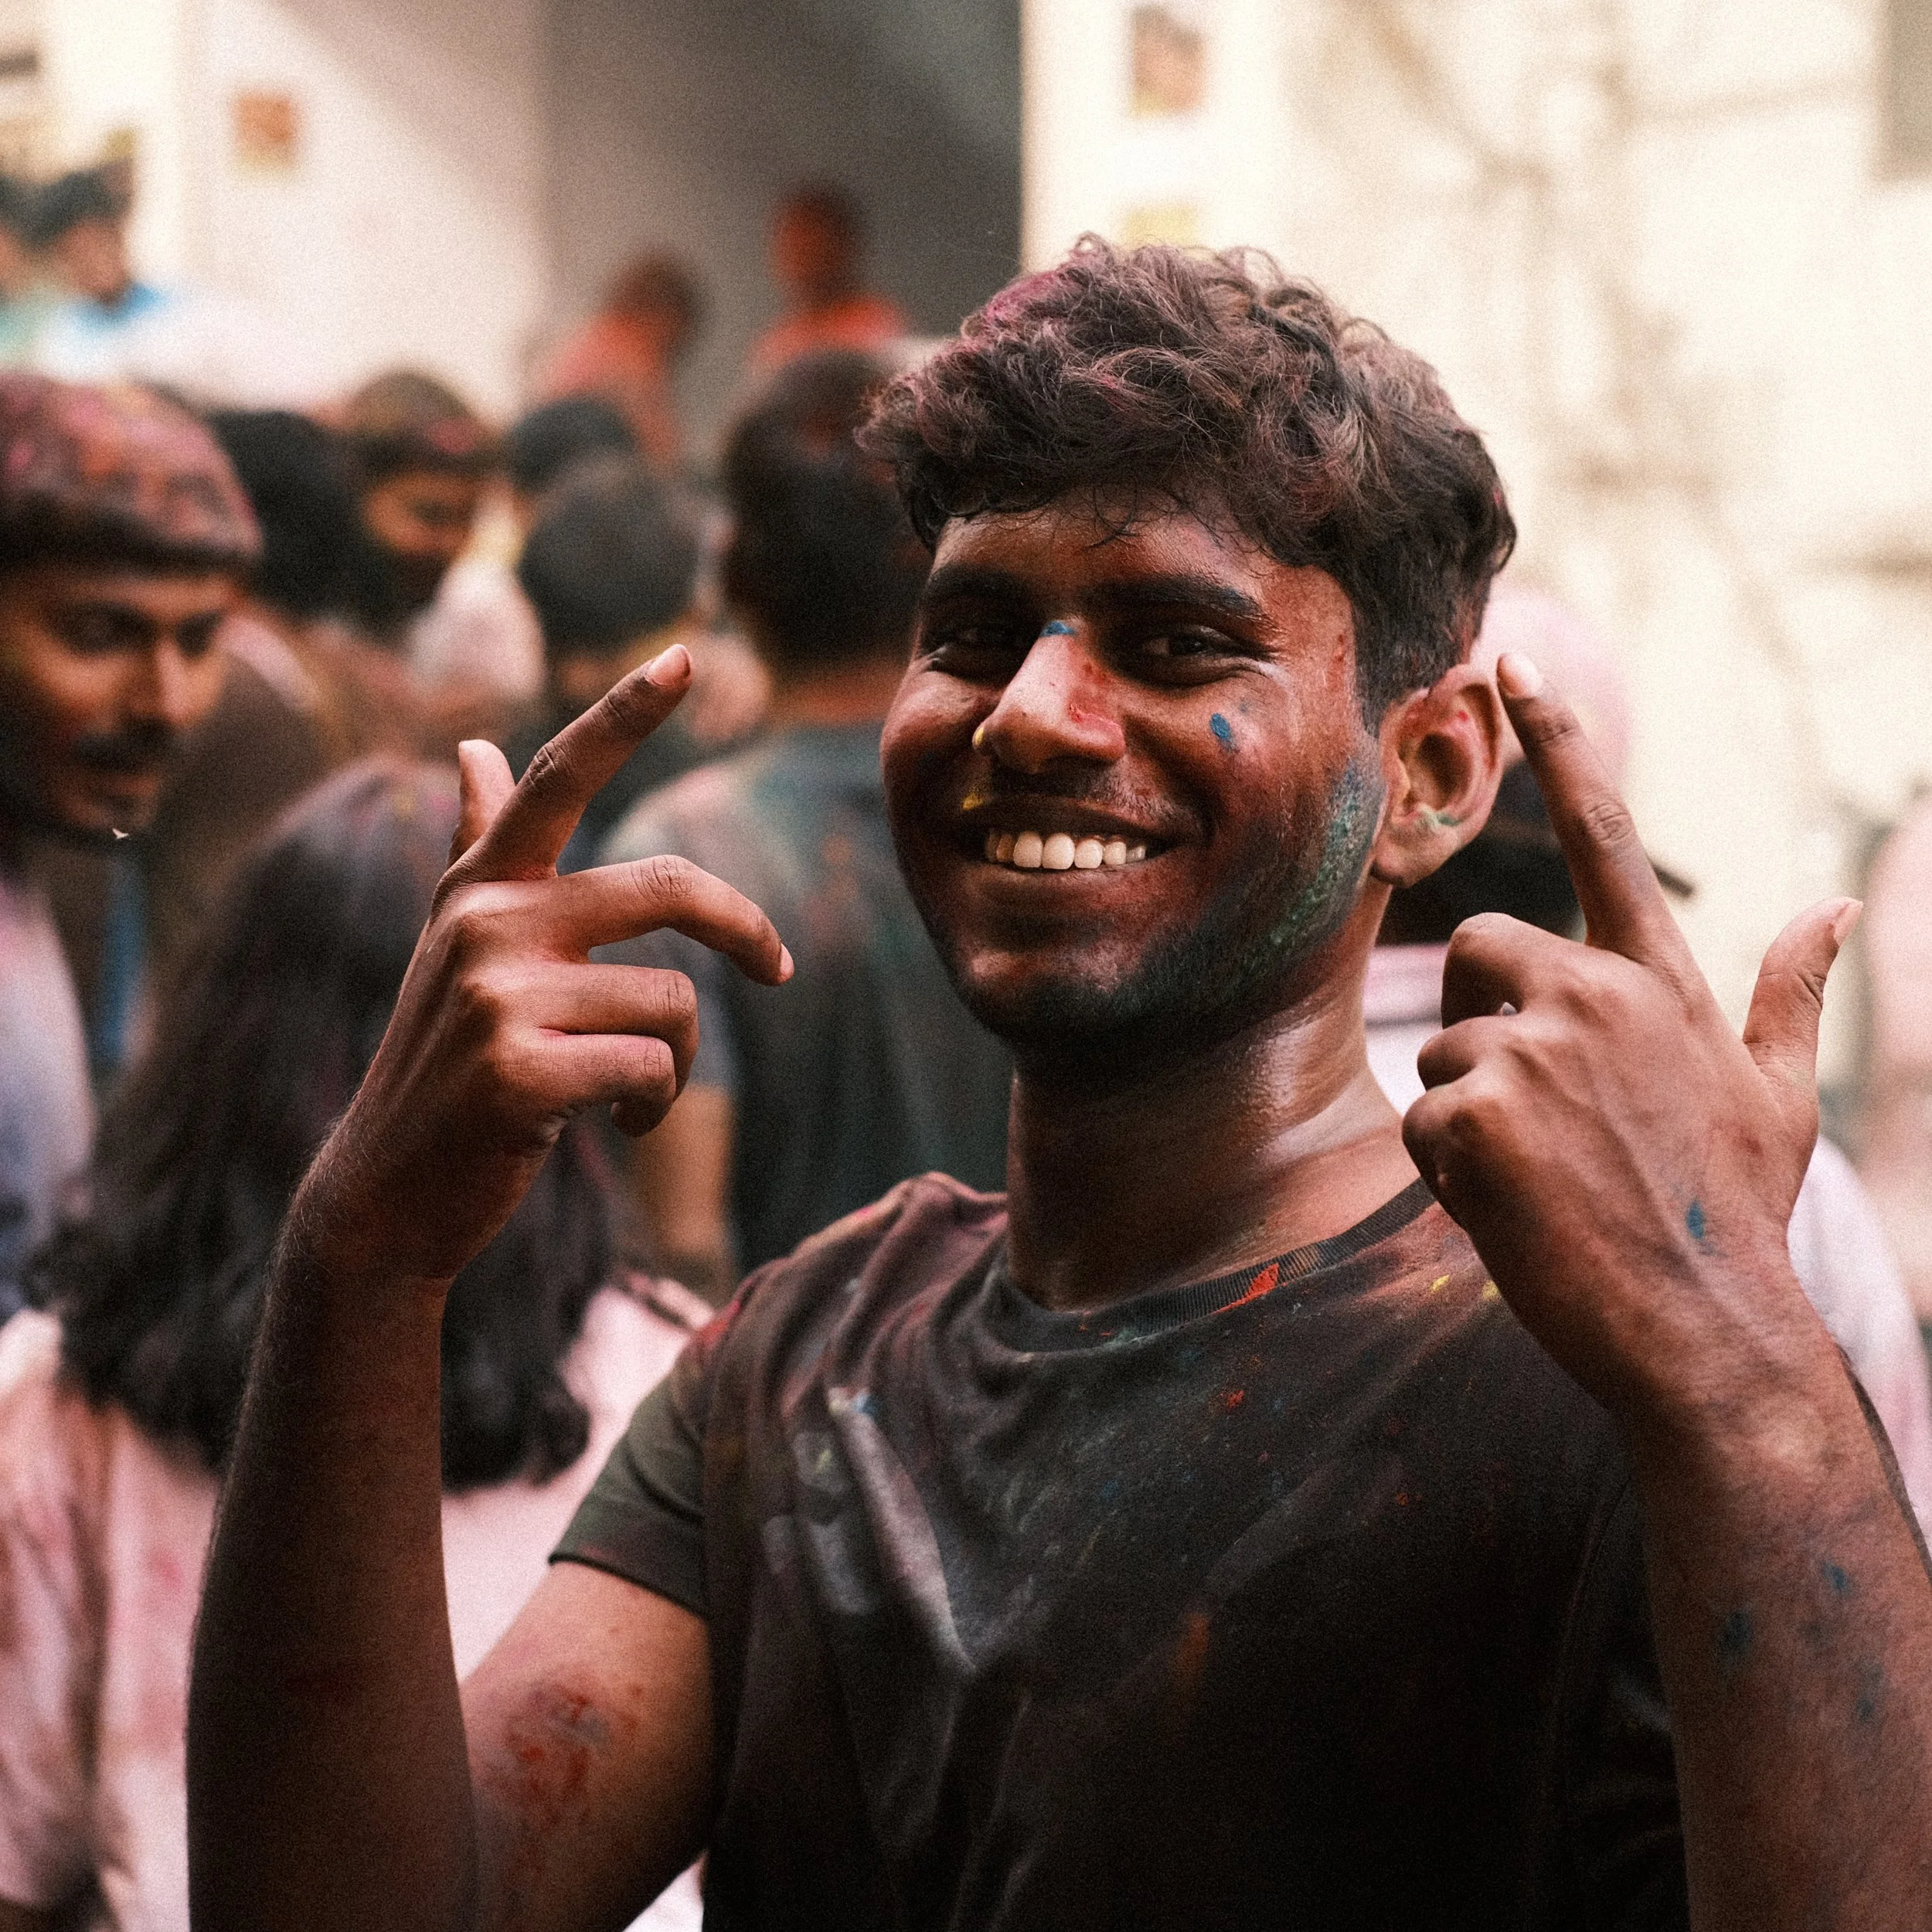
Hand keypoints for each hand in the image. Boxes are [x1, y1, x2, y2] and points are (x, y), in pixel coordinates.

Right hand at [292, 644, 790, 1283]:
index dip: (627, 713)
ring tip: (625, 1087)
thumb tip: (472, 746)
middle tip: (778, 970)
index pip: (563, 777)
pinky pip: (655, 1068)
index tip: (689, 656)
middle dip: (743, 929)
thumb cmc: (444, 1063)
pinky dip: (656, 1103)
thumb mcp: (454, 945)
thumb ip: (475, 844)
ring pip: (676, 1004)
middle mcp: (484, 922)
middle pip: (668, 886)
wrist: (386, 1194)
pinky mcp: (519, 1071)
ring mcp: (496, 995)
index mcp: (481, 886)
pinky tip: (615, 1122)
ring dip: (677, 1059)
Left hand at [1402, 652, 1856, 1426]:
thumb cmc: (1735, 1214)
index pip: (1605, 834)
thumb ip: (1793, 990)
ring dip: (1476, 1112)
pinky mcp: (1478, 1113)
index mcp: (1660, 981)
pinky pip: (1425, 1117)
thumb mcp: (1779, 1095)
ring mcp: (1535, 1050)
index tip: (1508, 664)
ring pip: (1445, 1045)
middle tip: (1537, 1105)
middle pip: (1477, 948)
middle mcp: (1596, 994)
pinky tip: (1519, 1207)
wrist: (1705, 1329)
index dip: (1559, 740)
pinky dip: (1454, 1170)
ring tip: (1548, 1176)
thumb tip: (1837, 901)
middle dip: (1484, 1014)